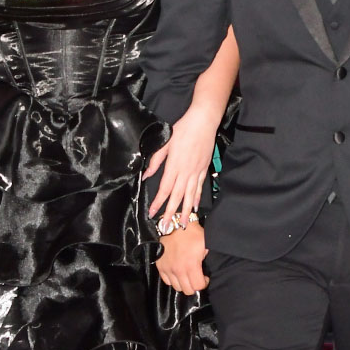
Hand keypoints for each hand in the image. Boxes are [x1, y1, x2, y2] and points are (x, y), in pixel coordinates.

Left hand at [144, 103, 218, 225]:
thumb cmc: (182, 129)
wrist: (203, 122)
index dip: (158, 202)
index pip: (164, 189)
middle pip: (177, 196)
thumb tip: (146, 175)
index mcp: (174, 166)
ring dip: (185, 211)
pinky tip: (194, 207)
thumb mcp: (165, 143)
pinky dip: (196, 198)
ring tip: (183, 223)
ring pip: (189, 195)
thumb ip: (156, 161)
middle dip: (171, 213)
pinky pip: (199, 187)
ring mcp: (196, 172)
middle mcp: (185, 172)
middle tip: (167, 226)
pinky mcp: (203, 169)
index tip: (153, 213)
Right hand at [155, 222, 208, 294]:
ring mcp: (168, 269)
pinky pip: (167, 281)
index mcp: (191, 265)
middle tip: (196, 278)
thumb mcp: (206, 246)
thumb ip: (207, 261)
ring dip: (183, 284)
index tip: (205, 278)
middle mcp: (178, 270)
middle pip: (187, 290)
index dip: (204, 283)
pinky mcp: (160, 266)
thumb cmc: (193, 234)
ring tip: (187, 275)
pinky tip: (178, 273)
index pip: (198, 286)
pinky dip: (173, 280)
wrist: (176, 225)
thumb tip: (206, 272)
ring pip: (177, 287)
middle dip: (194, 286)